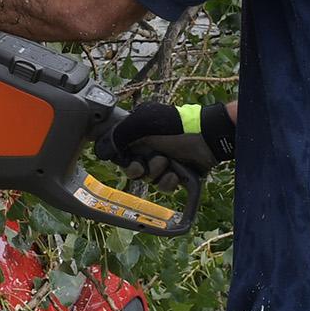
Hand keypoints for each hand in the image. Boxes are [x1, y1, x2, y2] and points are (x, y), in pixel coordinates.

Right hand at [98, 101, 231, 186]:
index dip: (122, 160)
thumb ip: (119, 134)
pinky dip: (168, 182)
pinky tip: (175, 175)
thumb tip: (100, 150)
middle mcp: (150, 148)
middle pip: (133, 169)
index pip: (121, 152)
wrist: (208, 138)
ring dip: (156, 174)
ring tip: (167, 164)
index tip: (129, 161)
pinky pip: (164, 186)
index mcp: (139, 133)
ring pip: (149, 179)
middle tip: (144, 165)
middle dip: (139, 169)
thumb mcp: (142, 124)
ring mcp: (164, 161)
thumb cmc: (175, 127)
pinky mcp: (177, 174)